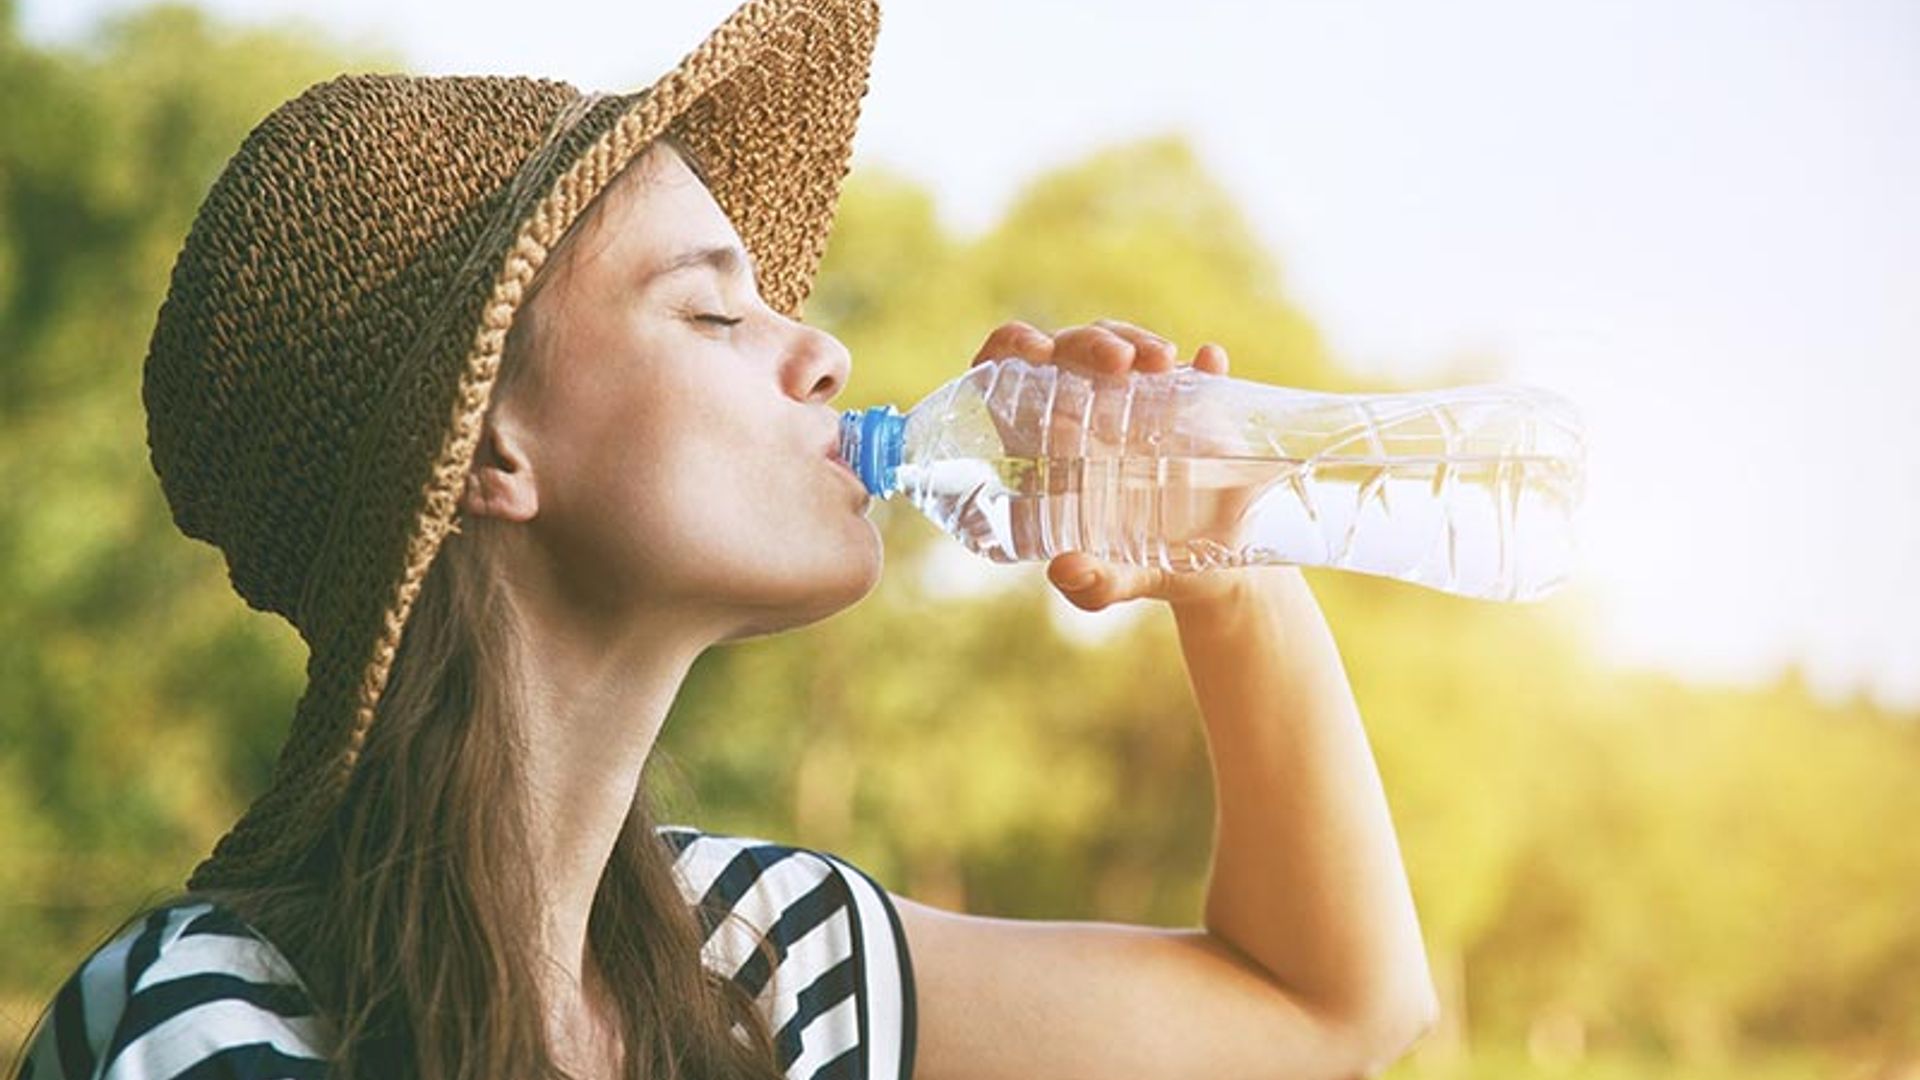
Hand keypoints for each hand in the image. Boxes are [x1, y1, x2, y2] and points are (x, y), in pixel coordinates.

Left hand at [968, 318, 1269, 612]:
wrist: (1214, 574)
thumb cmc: (1145, 570)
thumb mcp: (1117, 582)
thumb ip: (1092, 584)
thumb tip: (1065, 570)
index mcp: (1050, 444)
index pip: (1011, 374)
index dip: (1011, 347)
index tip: (1036, 350)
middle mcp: (1090, 414)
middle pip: (1071, 350)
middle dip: (1090, 342)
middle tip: (1120, 364)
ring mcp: (1141, 405)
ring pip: (1123, 345)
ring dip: (1138, 342)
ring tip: (1164, 365)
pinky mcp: (1193, 409)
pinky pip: (1192, 371)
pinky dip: (1201, 364)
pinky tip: (1211, 363)